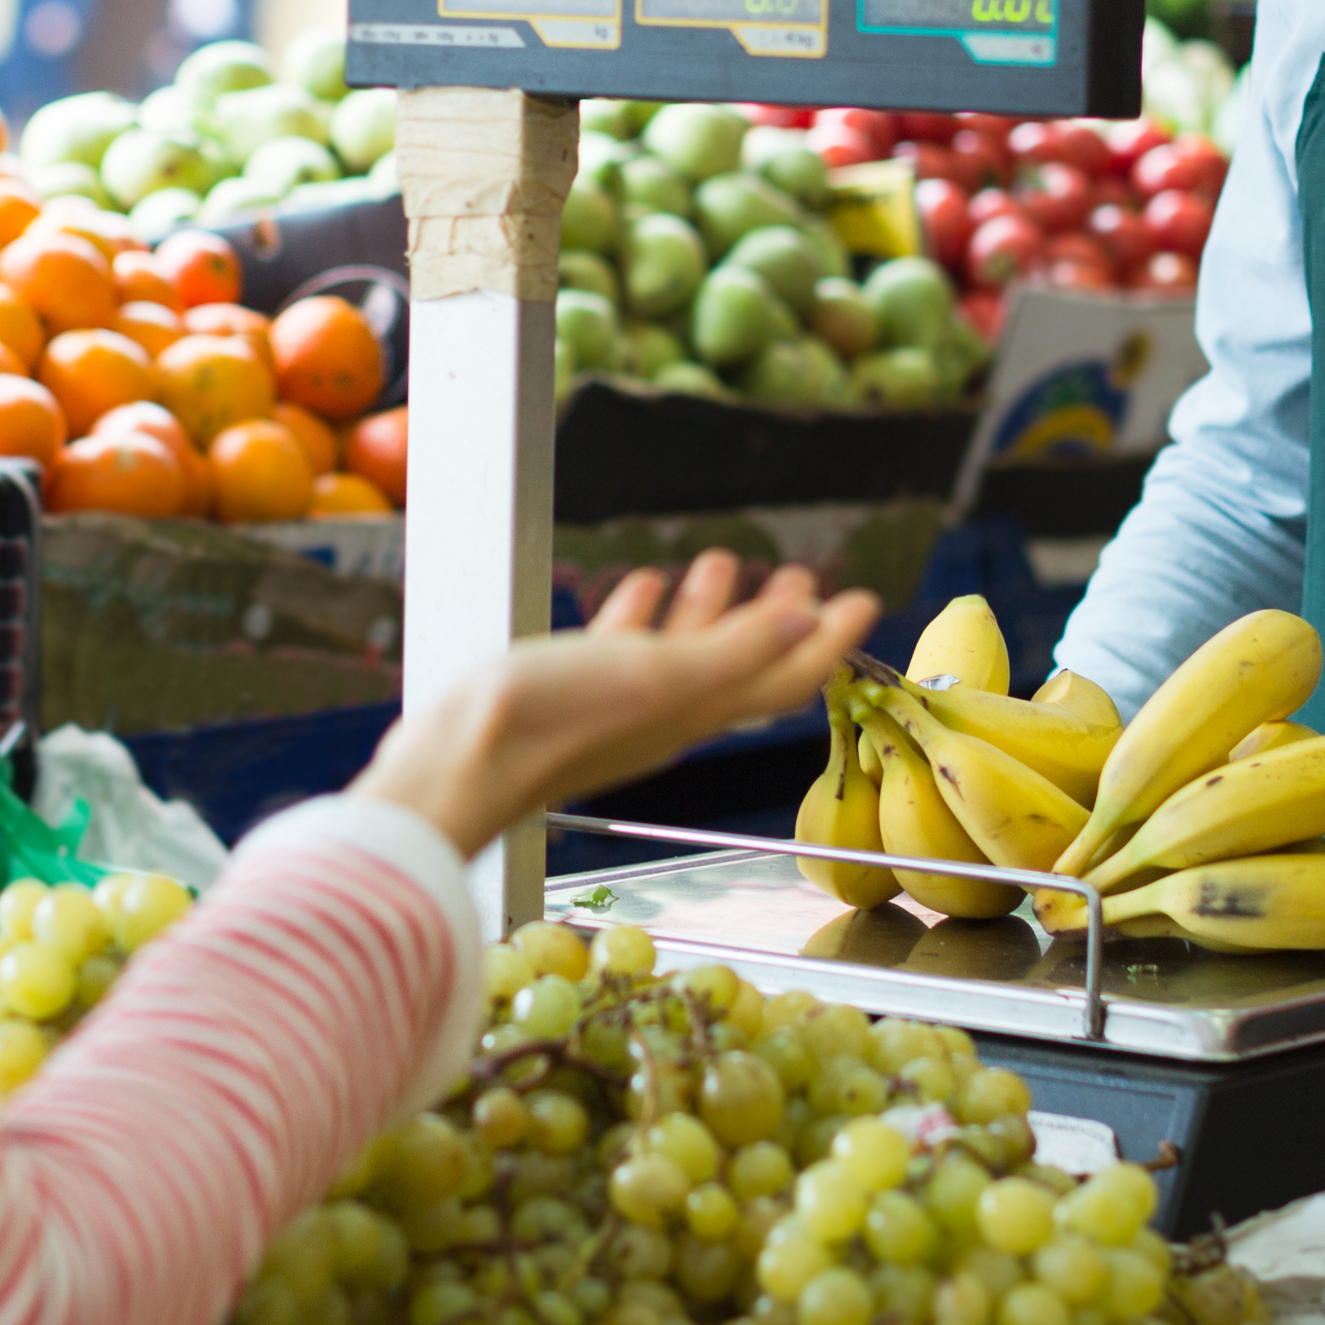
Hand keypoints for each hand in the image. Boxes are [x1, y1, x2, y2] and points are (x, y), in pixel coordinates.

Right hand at [354, 554, 878, 849]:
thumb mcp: (659, 676)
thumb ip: (736, 652)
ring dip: (709, 608)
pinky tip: (641, 585)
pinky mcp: (570, 690)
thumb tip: (813, 621)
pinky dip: (642, 614)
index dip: (830, 640)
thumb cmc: (556, 721)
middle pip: (742, 663)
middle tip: (801, 575)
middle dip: (776, 619)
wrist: (458, 764)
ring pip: (681, 651)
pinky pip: (621, 648)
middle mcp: (667, 711)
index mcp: (699, 709)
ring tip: (722, 561)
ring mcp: (617, 703)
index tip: (866, 599)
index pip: (785, 676)